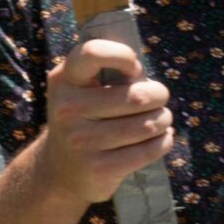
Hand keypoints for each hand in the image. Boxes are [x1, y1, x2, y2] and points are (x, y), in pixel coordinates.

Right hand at [33, 39, 173, 210]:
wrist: (59, 170)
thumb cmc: (84, 119)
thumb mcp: (80, 89)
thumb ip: (105, 72)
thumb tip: (140, 73)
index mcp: (64, 80)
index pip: (92, 53)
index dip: (122, 55)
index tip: (133, 69)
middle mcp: (68, 109)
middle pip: (137, 96)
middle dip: (159, 95)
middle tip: (159, 98)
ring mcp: (82, 141)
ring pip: (147, 125)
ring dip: (163, 120)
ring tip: (160, 120)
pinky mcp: (99, 168)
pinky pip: (148, 150)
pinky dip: (163, 142)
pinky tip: (161, 139)